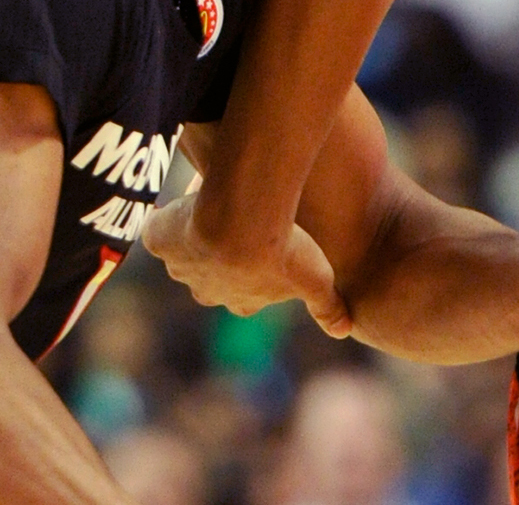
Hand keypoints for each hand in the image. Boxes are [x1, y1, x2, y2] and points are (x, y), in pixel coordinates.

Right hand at [142, 193, 352, 336]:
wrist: (242, 222)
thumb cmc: (285, 250)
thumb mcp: (317, 280)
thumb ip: (328, 306)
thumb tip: (345, 331)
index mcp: (242, 300)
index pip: (245, 297)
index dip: (254, 279)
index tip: (266, 257)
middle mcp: (205, 290)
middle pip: (211, 279)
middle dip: (222, 260)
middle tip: (241, 230)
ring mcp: (179, 266)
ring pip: (187, 251)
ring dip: (198, 233)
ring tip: (218, 207)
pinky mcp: (159, 241)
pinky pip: (160, 229)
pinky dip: (168, 218)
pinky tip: (184, 201)